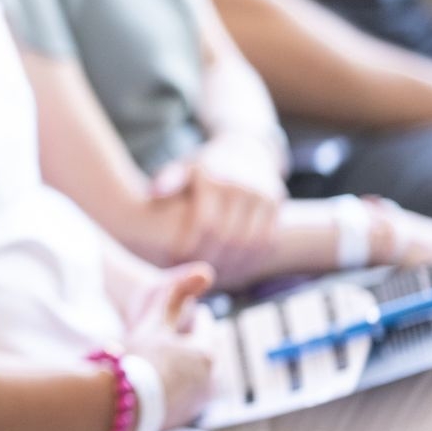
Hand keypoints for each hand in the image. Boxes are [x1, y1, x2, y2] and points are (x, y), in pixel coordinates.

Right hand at [121, 263, 216, 430]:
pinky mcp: (185, 418)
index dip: (199, 316)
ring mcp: (199, 401)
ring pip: (202, 376)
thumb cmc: (139, 358)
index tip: (196, 311)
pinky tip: (166, 383)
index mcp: (207, 353)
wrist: (121, 405)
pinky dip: (183, 385)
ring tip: (175, 360)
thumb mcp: (155, 322)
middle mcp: (211, 379)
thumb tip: (206, 272)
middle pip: (209, 353)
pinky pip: (190, 394)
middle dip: (199, 342)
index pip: (206, 327)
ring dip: (192, 366)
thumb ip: (177, 297)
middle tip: (187, 334)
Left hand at [153, 145, 280, 282]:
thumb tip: (155, 193)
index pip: (205, 224)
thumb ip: (168, 180)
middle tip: (196, 278)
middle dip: (211, 262)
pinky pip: (268, 240)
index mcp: (213, 179)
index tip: (176, 264)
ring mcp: (263, 194)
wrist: (245, 149)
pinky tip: (238, 272)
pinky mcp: (277, 203)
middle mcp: (241, 185)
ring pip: (250, 243)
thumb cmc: (204, 167)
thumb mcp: (183, 167)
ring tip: (216, 281)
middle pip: (228, 237)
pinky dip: (254, 260)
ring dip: (234, 267)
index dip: (191, 249)